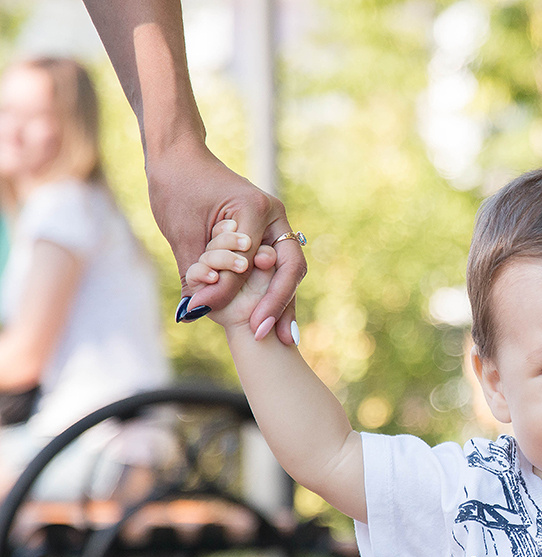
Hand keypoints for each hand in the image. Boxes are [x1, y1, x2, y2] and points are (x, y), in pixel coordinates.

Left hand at [149, 139, 305, 343]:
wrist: (180, 159)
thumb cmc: (178, 187)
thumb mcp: (182, 232)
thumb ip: (194, 272)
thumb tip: (196, 312)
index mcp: (255, 208)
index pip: (248, 259)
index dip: (231, 290)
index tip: (210, 313)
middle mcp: (275, 217)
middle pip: (289, 268)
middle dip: (278, 304)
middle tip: (265, 334)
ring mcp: (275, 227)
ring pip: (288, 273)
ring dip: (284, 305)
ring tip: (281, 338)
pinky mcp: (267, 237)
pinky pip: (277, 270)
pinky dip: (275, 294)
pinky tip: (272, 320)